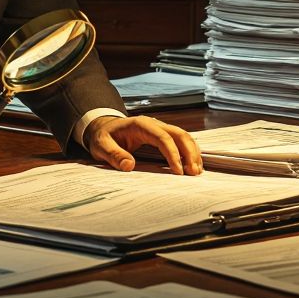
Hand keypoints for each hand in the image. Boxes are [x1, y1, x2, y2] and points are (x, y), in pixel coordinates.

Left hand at [83, 116, 202, 174]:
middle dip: (189, 153)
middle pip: (179, 134)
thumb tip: (129, 165)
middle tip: (194, 173)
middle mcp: (153, 124)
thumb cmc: (104, 138)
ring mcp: (159, 128)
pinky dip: (189, 151)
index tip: (178, 171)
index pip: (163, 138)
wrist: (103, 129)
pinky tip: (192, 165)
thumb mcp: (101, 147)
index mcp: (140, 125)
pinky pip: (180, 140)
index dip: (173, 154)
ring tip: (196, 171)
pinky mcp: (162, 135)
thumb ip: (113, 155)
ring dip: (192, 152)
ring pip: (183, 136)